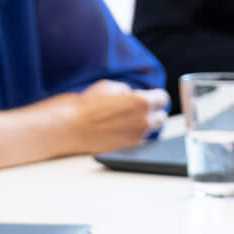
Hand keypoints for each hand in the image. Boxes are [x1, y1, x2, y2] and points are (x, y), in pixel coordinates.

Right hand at [46, 80, 168, 154]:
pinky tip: (118, 129)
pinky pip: (139, 139)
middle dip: (152, 111)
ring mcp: (137, 136)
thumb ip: (126, 91)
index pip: (163, 98)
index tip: (150, 96)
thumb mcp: (108, 86)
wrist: (70, 128)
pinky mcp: (128, 148)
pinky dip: (133, 133)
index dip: (155, 96)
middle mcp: (144, 121)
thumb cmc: (85, 106)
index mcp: (142, 102)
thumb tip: (130, 95)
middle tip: (138, 108)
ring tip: (126, 119)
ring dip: (143, 123)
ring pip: (150, 129)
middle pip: (161, 116)